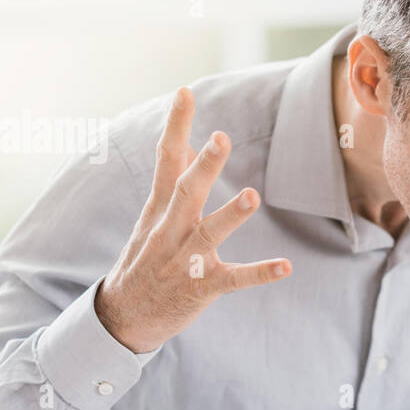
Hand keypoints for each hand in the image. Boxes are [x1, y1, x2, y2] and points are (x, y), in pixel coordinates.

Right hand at [95, 87, 292, 352]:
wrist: (123, 316)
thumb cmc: (144, 259)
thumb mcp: (153, 217)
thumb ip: (173, 181)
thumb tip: (191, 146)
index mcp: (159, 209)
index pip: (166, 160)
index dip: (176, 126)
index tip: (185, 93)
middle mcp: (170, 230)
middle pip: (187, 192)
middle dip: (205, 166)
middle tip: (221, 138)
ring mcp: (185, 259)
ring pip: (209, 233)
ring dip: (231, 214)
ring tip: (252, 196)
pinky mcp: (202, 286)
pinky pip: (235, 278)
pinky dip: (260, 272)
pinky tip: (286, 266)